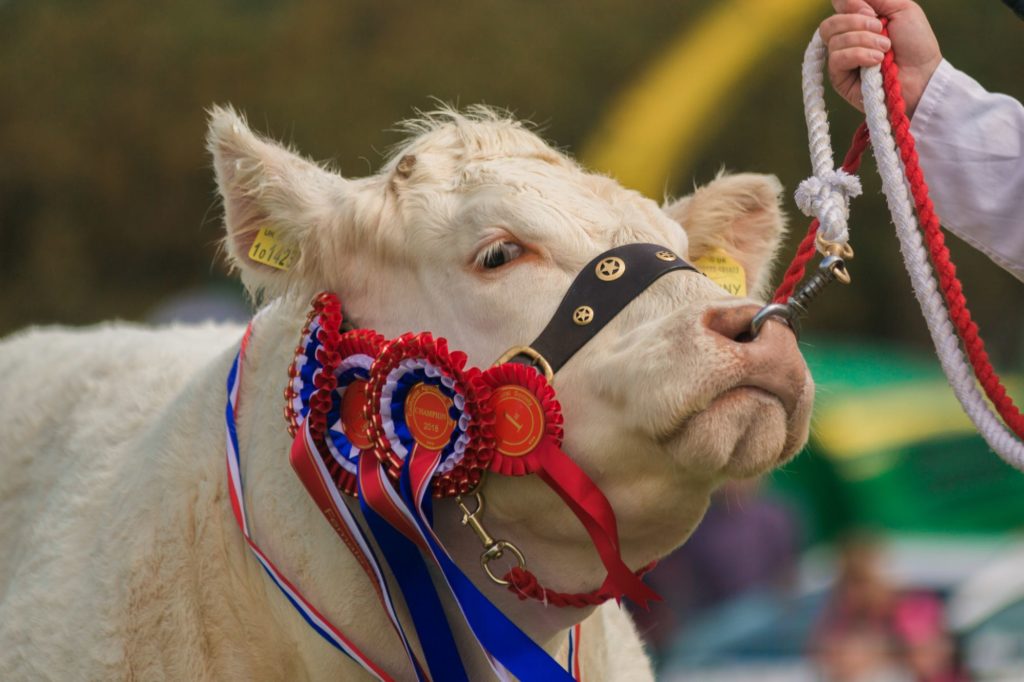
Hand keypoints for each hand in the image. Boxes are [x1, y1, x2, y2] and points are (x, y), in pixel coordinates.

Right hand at [820, 0, 941, 116]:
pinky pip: (837, 59)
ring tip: (885, 48)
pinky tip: (877, 60)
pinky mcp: (840, 80)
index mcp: (858, 22)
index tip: (871, 11)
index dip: (849, 4)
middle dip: (855, 22)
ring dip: (863, 40)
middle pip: (829, 24)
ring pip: (834, 41)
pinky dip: (858, 55)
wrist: (923, 74)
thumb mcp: (901, 8)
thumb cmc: (916, 43)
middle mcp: (846, 41)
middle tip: (880, 28)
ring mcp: (841, 61)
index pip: (837, 7)